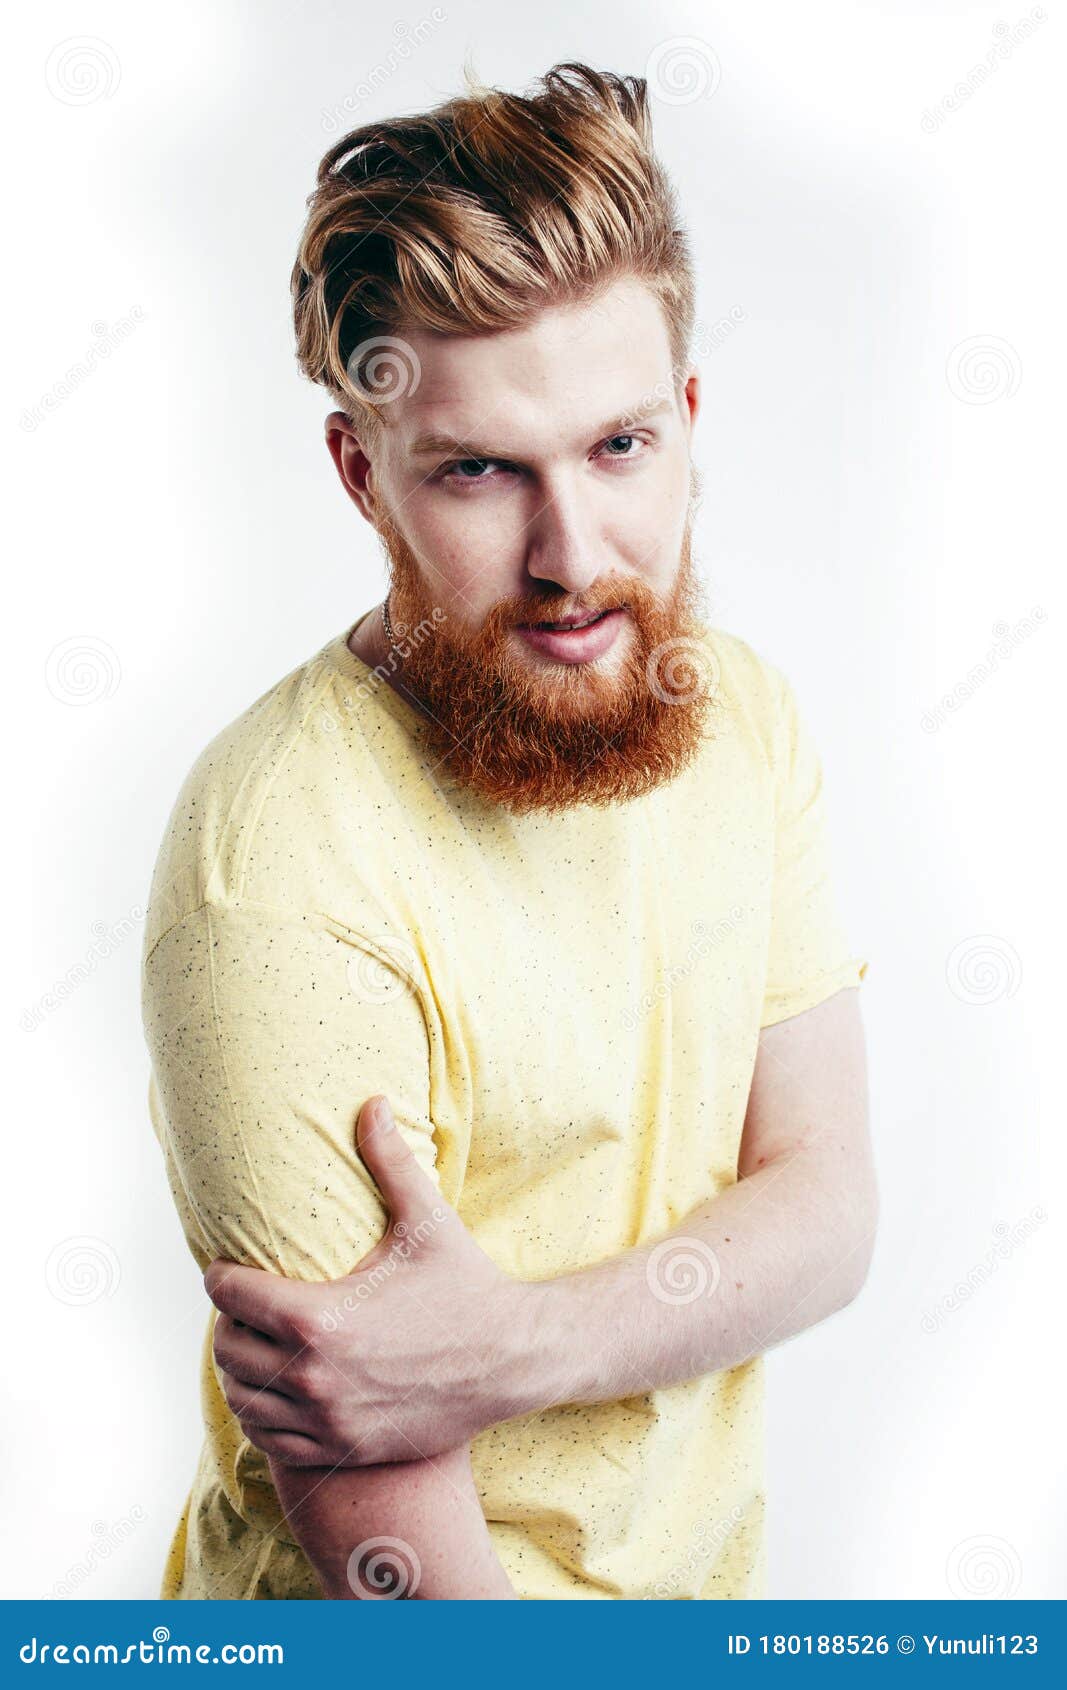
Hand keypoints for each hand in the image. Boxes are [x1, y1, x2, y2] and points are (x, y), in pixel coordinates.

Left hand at [205, 1094, 541, 1466]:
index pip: (231, 1295)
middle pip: (227, 1347)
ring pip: (242, 1398)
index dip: (223, 1276)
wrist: (513, 1361)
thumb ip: (390, 1161)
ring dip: (240, 1370)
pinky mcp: (341, 1449)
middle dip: (229, 1321)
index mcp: (319, 1317)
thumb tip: (371, 1102)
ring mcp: (325, 1420)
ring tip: (257, 1343)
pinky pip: (270, 1440)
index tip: (230, 1267)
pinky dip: (262, 1415)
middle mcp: (312, 1375)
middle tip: (246, 1303)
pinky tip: (277, 1389)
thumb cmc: (467, 1287)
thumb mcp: (428, 1222)